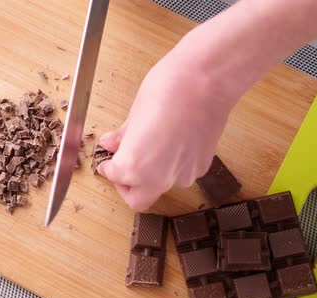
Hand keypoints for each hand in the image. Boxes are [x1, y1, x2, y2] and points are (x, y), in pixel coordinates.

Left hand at [97, 52, 239, 210]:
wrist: (207, 81)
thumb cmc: (167, 90)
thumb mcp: (134, 114)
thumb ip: (123, 137)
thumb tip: (111, 144)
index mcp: (134, 167)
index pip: (114, 177)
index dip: (109, 166)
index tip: (109, 159)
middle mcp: (158, 179)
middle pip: (138, 198)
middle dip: (128, 186)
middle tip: (125, 166)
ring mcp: (183, 175)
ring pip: (161, 187)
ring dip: (152, 175)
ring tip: (153, 146)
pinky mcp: (202, 167)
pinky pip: (181, 174)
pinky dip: (173, 165)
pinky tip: (173, 142)